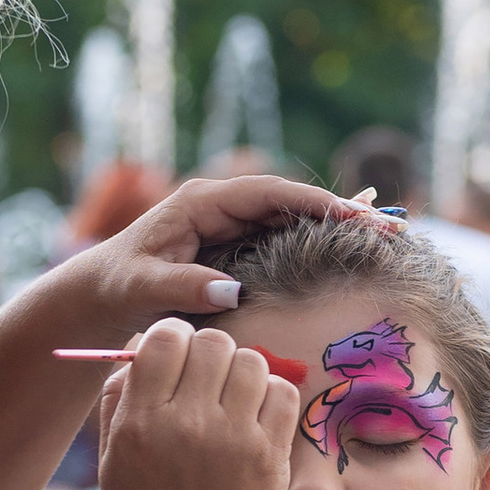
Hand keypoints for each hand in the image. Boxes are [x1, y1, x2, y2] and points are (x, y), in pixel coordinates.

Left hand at [46, 174, 398, 353]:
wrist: (100, 294)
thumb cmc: (116, 288)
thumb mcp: (143, 289)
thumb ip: (183, 289)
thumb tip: (231, 291)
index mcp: (201, 202)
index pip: (268, 194)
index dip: (312, 203)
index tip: (352, 217)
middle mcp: (222, 205)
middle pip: (292, 201)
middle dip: (340, 212)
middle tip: (389, 228)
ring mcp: (232, 222)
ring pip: (294, 217)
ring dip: (338, 227)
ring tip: (387, 239)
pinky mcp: (238, 243)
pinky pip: (285, 237)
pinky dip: (320, 243)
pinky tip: (356, 254)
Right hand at [96, 316, 298, 489]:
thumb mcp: (111, 458)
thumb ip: (118, 395)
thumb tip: (142, 341)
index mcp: (141, 421)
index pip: (165, 337)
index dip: (173, 338)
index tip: (177, 358)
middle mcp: (186, 423)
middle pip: (211, 342)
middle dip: (209, 353)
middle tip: (206, 381)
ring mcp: (233, 438)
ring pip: (251, 359)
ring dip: (242, 372)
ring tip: (232, 400)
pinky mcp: (270, 455)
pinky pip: (283, 391)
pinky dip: (271, 396)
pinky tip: (255, 418)